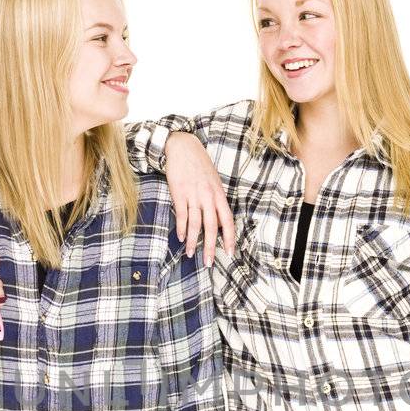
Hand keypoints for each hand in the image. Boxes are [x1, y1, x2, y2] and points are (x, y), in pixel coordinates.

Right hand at [165, 133, 234, 264]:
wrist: (183, 147)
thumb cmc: (200, 165)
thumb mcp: (214, 182)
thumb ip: (216, 201)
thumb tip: (218, 222)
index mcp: (219, 194)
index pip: (228, 221)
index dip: (230, 238)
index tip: (230, 253)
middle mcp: (208, 197)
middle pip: (211, 227)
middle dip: (210, 247)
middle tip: (208, 263)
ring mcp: (193, 195)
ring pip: (195, 224)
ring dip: (192, 241)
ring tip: (190, 254)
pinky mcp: (179, 193)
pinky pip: (181, 215)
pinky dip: (181, 228)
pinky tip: (181, 238)